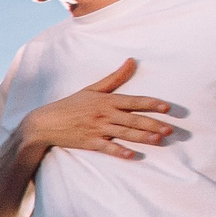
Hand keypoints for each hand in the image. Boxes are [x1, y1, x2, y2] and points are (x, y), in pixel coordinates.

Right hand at [15, 59, 176, 160]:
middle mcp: (104, 115)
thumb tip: (132, 61)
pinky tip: (132, 156)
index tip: (167, 108)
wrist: (45, 123)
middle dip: (153, 124)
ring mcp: (97, 129)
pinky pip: (108, 148)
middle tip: (171, 130)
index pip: (133, 101)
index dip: (151, 104)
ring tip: (159, 141)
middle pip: (133, 120)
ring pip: (124, 133)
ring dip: (143, 137)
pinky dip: (120, 152)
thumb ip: (115, 77)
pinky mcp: (90, 142)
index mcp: (106, 101)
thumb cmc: (70, 105)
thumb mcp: (92, 89)